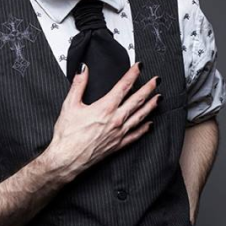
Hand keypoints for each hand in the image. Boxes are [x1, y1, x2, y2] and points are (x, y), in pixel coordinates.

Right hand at [47, 62, 160, 177]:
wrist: (67, 159)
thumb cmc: (67, 135)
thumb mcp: (69, 105)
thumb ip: (78, 84)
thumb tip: (83, 69)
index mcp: (105, 108)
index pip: (123, 86)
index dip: (133, 74)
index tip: (140, 66)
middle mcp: (116, 119)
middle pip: (137, 100)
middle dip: (148, 88)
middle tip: (157, 80)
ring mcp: (119, 133)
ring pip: (140, 116)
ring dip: (151, 106)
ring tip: (159, 98)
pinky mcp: (118, 145)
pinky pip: (135, 135)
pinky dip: (144, 129)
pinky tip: (150, 124)